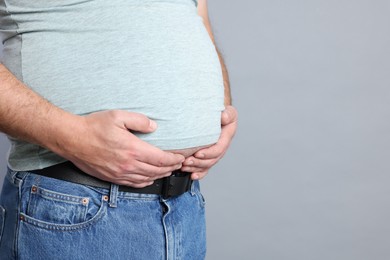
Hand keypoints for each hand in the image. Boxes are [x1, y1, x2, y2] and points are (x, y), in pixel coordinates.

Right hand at [64, 110, 184, 187]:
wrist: (72, 139)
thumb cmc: (93, 126)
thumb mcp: (118, 116)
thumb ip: (139, 120)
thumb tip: (154, 126)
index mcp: (133, 149)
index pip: (161, 159)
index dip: (174, 159)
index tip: (181, 157)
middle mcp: (128, 164)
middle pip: (157, 170)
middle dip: (171, 168)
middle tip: (179, 164)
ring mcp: (120, 173)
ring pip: (147, 179)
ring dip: (160, 175)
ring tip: (168, 170)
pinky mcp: (112, 177)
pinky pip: (133, 184)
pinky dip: (146, 182)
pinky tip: (149, 179)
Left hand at [181, 105, 237, 179]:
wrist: (216, 113)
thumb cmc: (220, 111)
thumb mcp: (227, 110)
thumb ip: (228, 114)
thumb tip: (224, 117)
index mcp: (227, 136)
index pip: (219, 148)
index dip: (209, 152)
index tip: (198, 153)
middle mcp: (221, 146)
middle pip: (212, 159)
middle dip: (199, 162)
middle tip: (186, 161)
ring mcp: (214, 152)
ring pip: (207, 165)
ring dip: (196, 168)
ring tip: (184, 166)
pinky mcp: (207, 155)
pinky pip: (204, 168)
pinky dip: (199, 173)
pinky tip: (192, 176)